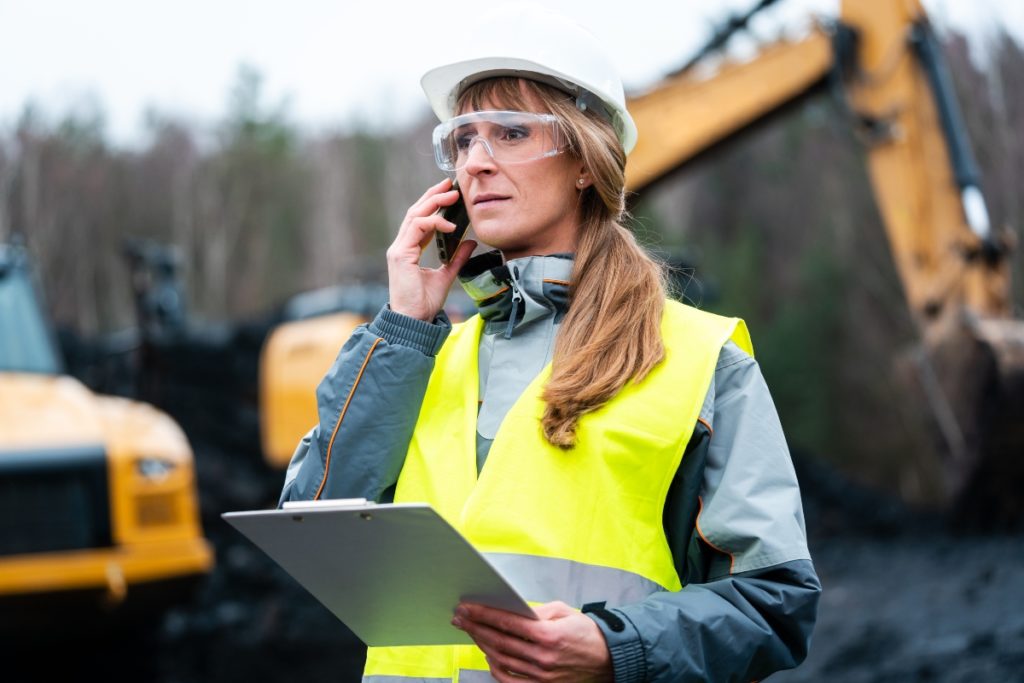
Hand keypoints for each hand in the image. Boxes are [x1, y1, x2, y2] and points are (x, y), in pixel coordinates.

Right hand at [386, 177, 476, 320]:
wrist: (414, 321)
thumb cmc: (425, 303)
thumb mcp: (447, 276)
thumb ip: (458, 258)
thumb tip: (472, 242)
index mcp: (409, 250)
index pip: (420, 220)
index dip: (433, 204)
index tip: (449, 193)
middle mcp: (401, 246)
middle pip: (415, 212)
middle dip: (433, 196)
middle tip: (450, 184)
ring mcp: (398, 249)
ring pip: (414, 216)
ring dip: (433, 203)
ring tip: (451, 195)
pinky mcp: (400, 255)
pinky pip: (416, 228)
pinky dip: (433, 222)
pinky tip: (450, 225)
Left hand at [452, 601, 613, 682]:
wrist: (610, 660)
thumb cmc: (588, 634)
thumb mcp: (564, 612)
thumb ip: (537, 612)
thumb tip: (512, 611)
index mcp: (548, 634)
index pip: (506, 622)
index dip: (483, 614)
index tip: (467, 608)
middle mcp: (543, 657)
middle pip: (498, 641)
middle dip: (475, 627)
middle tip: (460, 618)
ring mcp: (541, 676)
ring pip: (501, 660)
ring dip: (481, 644)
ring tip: (471, 632)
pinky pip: (510, 680)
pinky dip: (495, 668)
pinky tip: (489, 656)